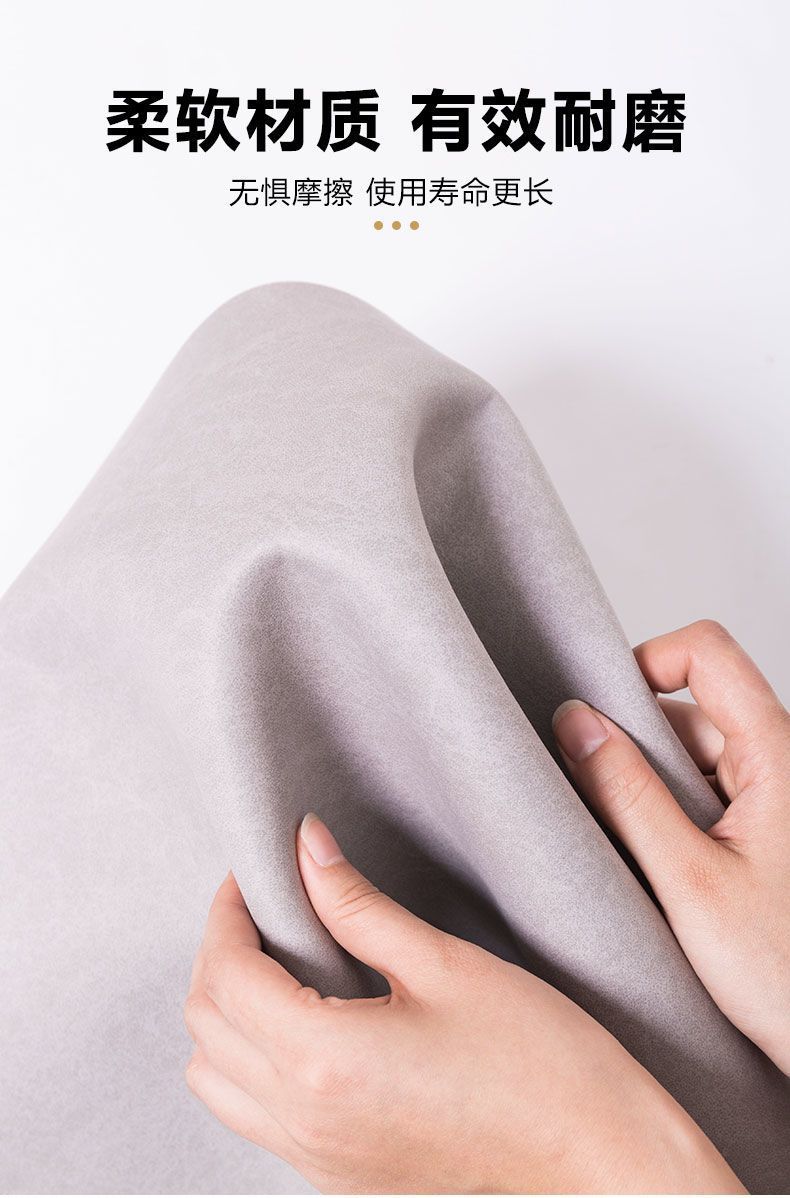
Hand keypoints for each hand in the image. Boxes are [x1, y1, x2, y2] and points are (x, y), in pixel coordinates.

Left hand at [184, 815, 742, 1193]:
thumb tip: (306, 848)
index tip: (251, 875)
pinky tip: (306, 1024)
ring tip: (279, 963)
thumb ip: (358, 905)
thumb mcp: (446, 964)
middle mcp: (305, 1122)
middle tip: (262, 908)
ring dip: (226, 1015)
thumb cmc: (540, 1063)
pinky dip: (252, 1063)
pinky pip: (255, 1117)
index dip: (228, 912)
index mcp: (325, 1061)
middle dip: (220, 954)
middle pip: (206, 1027)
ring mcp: (318, 1161)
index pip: (227, 975)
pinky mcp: (339, 1180)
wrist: (599, 1162)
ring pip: (215, 1082)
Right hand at [553, 618, 789, 1074]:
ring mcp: (775, 794)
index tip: (601, 713)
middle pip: (691, 705)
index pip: (706, 651)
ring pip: (693, 751)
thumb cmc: (787, 974)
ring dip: (651, 786)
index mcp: (779, 754)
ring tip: (638, 850)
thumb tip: (576, 724)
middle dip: (635, 743)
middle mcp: (782, 761)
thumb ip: (627, 794)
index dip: (645, 662)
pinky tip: (659, 864)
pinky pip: (706, 790)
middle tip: (603, 803)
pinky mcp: (767, 826)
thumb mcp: (688, 881)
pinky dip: (670, 813)